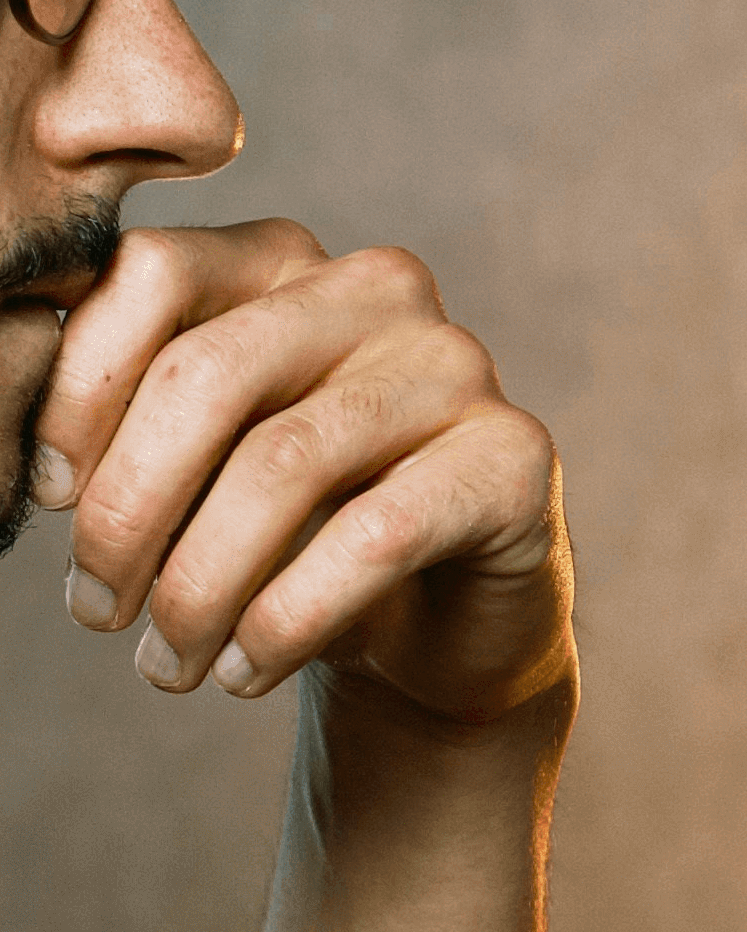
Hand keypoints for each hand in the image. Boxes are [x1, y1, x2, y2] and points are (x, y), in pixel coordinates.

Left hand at [38, 222, 573, 726]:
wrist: (440, 629)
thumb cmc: (295, 538)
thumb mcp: (196, 471)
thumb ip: (126, 428)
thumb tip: (35, 465)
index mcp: (282, 259)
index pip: (150, 274)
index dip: (77, 393)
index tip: (45, 501)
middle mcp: (375, 289)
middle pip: (208, 372)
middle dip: (126, 509)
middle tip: (94, 611)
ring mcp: (453, 366)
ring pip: (282, 464)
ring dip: (198, 587)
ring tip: (165, 666)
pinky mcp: (513, 458)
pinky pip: (374, 537)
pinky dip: (286, 621)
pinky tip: (245, 672)